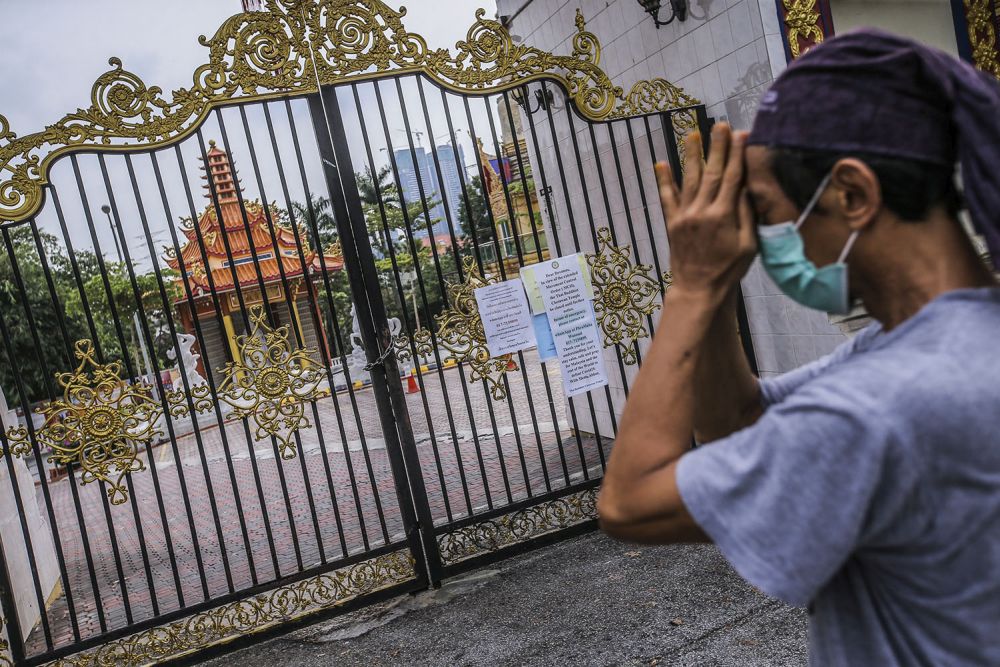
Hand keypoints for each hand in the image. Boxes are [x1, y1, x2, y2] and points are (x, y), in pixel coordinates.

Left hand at [656, 124, 756, 302]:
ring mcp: (684, 216)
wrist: (698, 290)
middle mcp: (702, 211)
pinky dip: (664, 180)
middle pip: (711, 172)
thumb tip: (746, 187)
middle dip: (717, 147)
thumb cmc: (728, 270)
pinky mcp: (672, 223)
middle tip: (720, 125)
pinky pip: (666, 198)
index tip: (742, 134)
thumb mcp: (748, 245)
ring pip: (689, 179)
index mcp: (724, 216)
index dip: (737, 154)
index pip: (732, 177)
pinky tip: (661, 163)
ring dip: (692, 155)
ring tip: (693, 134)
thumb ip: (746, 215)